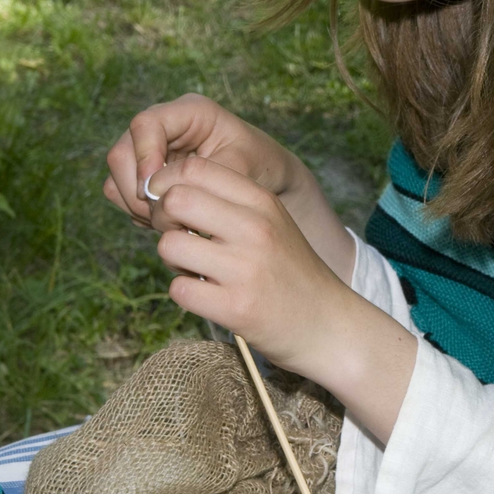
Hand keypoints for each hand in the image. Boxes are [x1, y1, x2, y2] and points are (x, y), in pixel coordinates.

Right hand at [103, 93, 307, 231]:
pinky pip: (121, 194)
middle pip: (122, 152)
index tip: (154, 191)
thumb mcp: (242, 168)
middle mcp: (165, 127)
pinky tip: (166, 221)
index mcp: (191, 112)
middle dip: (137, 190)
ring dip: (136, 205)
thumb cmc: (260, 167)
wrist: (266, 182)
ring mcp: (150, 151)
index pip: (146, 124)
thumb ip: (202, 176)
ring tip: (170, 222)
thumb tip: (158, 190)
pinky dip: (138, 212)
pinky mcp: (145, 174)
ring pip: (117, 177)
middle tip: (162, 217)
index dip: (144, 157)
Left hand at [148, 155, 418, 442]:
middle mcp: (254, 229)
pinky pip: (179, 289)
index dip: (170, 183)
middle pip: (175, 200)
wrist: (329, 325)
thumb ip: (231, 202)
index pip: (195, 168)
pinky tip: (206, 295)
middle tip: (179, 236)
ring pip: (169, 245)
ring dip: (172, 260)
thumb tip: (170, 190)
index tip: (175, 206)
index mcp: (263, 202)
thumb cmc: (292, 271)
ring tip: (194, 269)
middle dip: (164, 219)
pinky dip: (185, 293)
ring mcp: (245, 268)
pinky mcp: (235, 308)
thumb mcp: (272, 222)